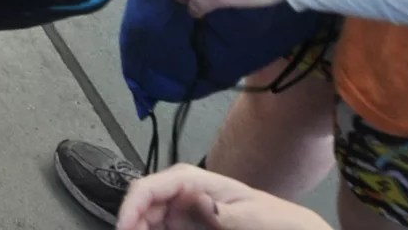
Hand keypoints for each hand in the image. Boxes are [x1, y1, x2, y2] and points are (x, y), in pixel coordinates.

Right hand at [117, 163, 329, 229]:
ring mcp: (183, 214)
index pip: (148, 188)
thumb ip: (222, 211)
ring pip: (149, 223)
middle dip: (133, 226)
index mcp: (192, 182)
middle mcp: (181, 195)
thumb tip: (192, 197)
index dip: (130, 208)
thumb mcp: (253, 217)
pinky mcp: (187, 229)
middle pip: (142, 208)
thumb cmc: (278, 221)